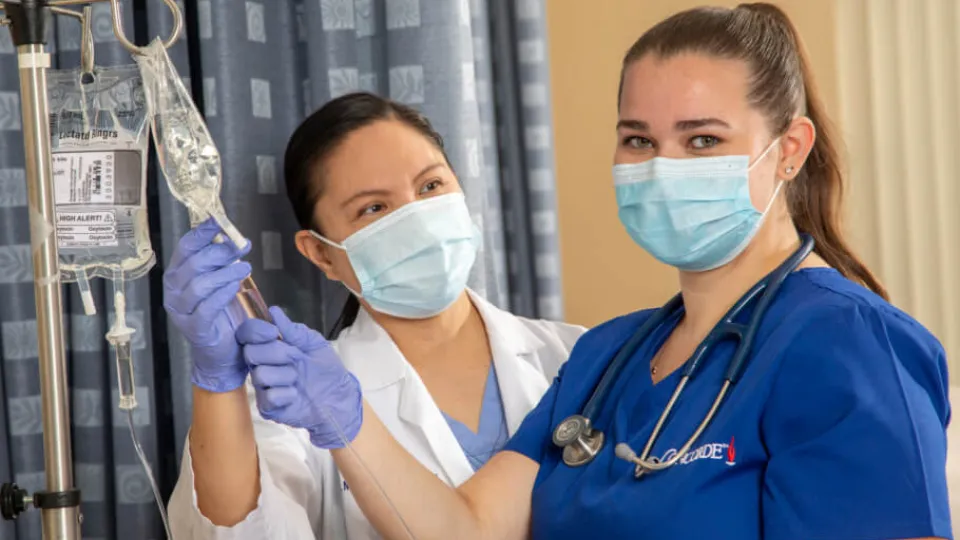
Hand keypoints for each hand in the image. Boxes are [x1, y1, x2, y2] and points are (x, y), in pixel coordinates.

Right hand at [163, 219, 251, 392]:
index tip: (221, 221)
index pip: (185, 247)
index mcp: (177, 275)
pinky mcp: (193, 329)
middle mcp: (174, 292)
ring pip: (199, 285)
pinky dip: (222, 295)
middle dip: (220, 252)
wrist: (223, 352)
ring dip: (225, 273)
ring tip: (246, 268)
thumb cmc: (221, 313)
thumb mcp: (220, 281)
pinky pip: (206, 308)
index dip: (204, 232)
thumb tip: (232, 237)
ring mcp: (180, 311)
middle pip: (193, 264)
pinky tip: (236, 287)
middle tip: (242, 248)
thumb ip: (221, 261)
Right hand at [236, 307, 362, 448]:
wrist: (338, 396)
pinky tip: (296, 394)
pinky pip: (268, 397)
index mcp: (269, 346)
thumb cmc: (325, 368)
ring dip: (285, 374)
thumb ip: (293, 330)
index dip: (255, 331)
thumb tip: (273, 312)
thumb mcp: (313, 343)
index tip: (273, 332)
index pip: (246, 334)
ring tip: (298, 378)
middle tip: (296, 357)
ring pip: (260, 375)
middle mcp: (261, 364)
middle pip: (250, 353)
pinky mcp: (267, 407)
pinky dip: (287, 393)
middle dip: (277, 353)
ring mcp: (263, 386)